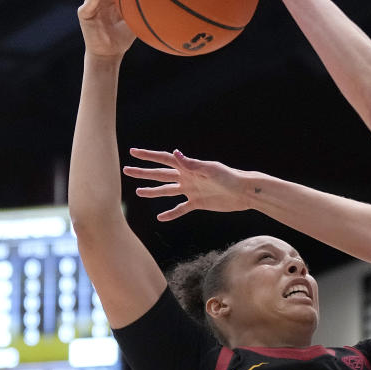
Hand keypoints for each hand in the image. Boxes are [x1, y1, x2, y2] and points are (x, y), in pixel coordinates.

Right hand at [124, 149, 249, 219]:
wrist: (244, 192)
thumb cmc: (229, 177)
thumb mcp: (210, 170)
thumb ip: (191, 164)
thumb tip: (175, 153)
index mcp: (188, 167)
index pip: (164, 159)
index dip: (148, 156)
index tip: (132, 152)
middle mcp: (187, 178)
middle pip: (160, 175)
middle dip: (143, 173)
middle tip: (126, 170)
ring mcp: (191, 190)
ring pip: (167, 191)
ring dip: (153, 191)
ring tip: (138, 192)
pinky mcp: (198, 203)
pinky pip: (180, 209)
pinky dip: (171, 213)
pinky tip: (161, 217)